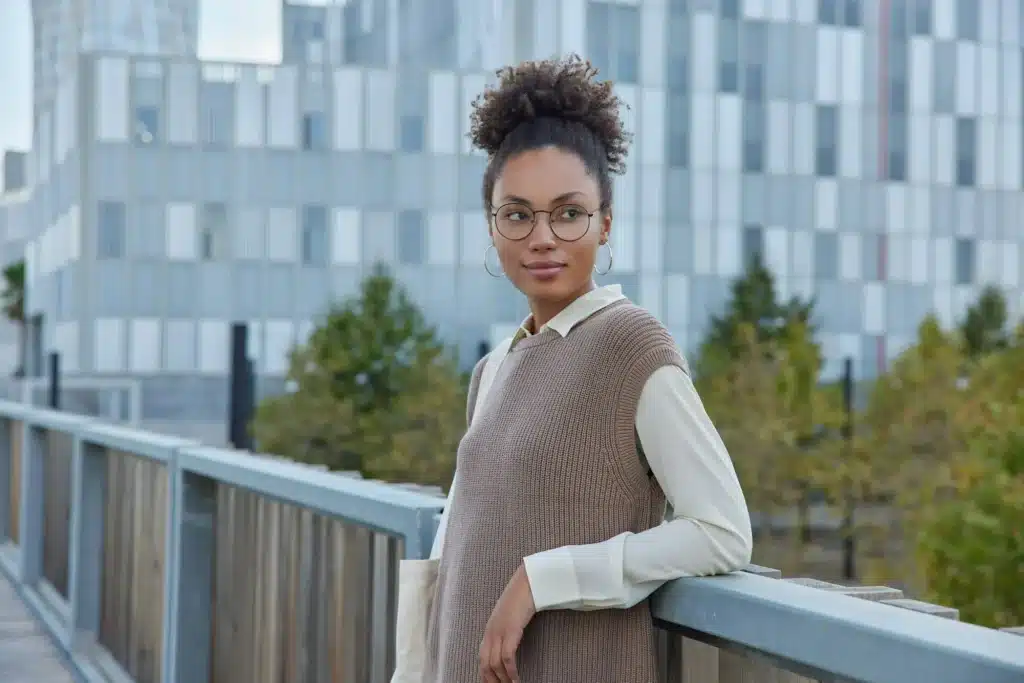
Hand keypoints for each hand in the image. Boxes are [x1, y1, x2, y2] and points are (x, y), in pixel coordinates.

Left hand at [479, 564, 535, 682]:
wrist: (528, 581)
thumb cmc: (521, 597)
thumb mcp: (509, 617)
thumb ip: (506, 629)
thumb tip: (510, 643)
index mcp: (489, 630)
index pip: (482, 659)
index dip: (485, 675)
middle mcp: (490, 632)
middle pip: (485, 664)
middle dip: (492, 681)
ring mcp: (499, 631)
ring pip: (495, 663)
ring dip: (503, 679)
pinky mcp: (510, 630)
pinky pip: (507, 656)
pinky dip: (511, 671)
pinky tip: (516, 678)